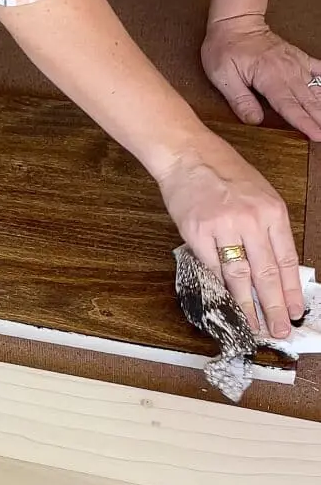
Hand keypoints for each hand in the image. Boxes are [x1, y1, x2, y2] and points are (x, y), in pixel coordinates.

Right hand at [156, 136, 303, 338]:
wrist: (189, 155)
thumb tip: (275, 269)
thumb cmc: (224, 172)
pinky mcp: (197, 232)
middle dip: (274, 306)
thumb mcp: (261, 195)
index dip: (291, 291)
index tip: (295, 311)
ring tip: (254, 325)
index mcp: (272, 211)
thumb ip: (269, 229)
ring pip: (239, 276)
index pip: (286, 260)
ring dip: (247, 305)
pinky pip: (212, 266)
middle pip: (266, 273)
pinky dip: (221, 286)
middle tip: (279, 329)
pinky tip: (227, 301)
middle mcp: (251, 219)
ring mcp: (223, 226)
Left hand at [202, 14, 320, 140]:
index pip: (290, 106)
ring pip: (318, 89)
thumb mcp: (223, 76)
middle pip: (309, 101)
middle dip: (320, 119)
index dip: (304, 122)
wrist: (235, 22)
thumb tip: (254, 121)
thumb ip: (240, 100)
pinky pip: (320, 71)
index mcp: (269, 77)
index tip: (317, 135)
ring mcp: (296, 64)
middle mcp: (288, 71)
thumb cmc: (225, 47)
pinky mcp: (299, 58)